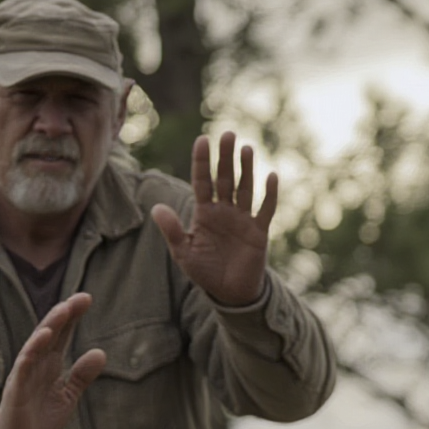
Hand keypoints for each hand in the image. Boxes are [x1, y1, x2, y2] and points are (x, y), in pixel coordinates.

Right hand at [0, 292, 106, 428]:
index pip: (63, 334)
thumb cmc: (40, 416)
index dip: (73, 317)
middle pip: (50, 333)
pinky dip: (32, 352)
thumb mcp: (68, 396)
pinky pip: (23, 367)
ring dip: (50, 327)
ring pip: (36, 345)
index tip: (87, 298)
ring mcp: (24, 374)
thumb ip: (82, 375)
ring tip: (63, 311)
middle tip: (79, 299)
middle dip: (64, 315)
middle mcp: (36, 363)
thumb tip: (101, 352)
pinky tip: (43, 338)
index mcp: (50, 364)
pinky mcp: (16, 389)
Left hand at [149, 130, 278, 307]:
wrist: (230, 294)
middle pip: (225, 178)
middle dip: (226, 157)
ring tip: (246, 148)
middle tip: (228, 134)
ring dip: (246, 169)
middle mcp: (224, 211)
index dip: (202, 161)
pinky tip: (272, 175)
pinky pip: (266, 210)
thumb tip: (157, 209)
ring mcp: (243, 220)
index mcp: (205, 212)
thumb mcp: (184, 253)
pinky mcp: (259, 232)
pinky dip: (270, 194)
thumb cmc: (205, 272)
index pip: (202, 181)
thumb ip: (173, 230)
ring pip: (245, 189)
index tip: (202, 140)